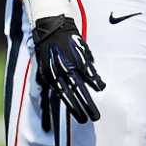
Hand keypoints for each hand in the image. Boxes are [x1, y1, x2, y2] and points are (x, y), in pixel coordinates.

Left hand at [32, 14, 103, 131]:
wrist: (52, 25)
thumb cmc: (47, 48)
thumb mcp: (44, 66)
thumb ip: (51, 80)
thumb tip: (56, 90)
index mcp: (51, 75)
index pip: (64, 96)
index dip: (73, 108)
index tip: (81, 119)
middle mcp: (62, 71)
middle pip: (75, 93)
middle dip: (84, 108)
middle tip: (93, 119)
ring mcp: (72, 63)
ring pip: (83, 85)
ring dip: (91, 98)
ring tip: (98, 109)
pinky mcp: (81, 55)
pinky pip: (90, 70)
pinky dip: (96, 79)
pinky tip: (101, 87)